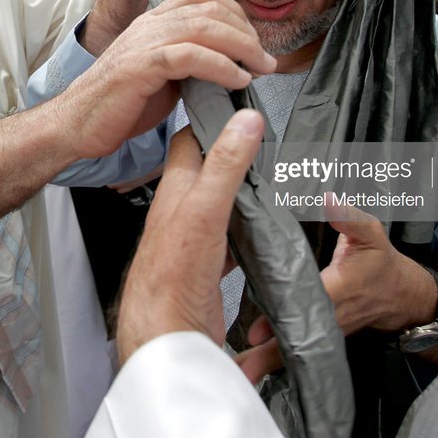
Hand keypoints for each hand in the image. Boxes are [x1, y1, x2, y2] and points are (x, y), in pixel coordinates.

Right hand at [58, 0, 275, 159]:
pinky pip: (190, 56)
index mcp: (153, 22)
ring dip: (241, 47)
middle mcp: (148, 25)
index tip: (253, 40)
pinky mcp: (139, 67)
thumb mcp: (162, 77)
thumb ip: (190, 64)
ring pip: (204, 28)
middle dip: (246, 32)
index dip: (234, 12)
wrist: (76, 125)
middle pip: (209, 8)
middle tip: (266, 60)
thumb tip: (229, 67)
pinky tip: (237, 81)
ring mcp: (143, 43)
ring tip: (259, 69)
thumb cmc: (119, 106)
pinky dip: (222, 66)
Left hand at [116, 110, 264, 364]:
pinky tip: (262, 230)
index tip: (239, 101)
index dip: (212, 117)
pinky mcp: (208, 265)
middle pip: (210, 168)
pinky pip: (231, 236)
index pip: (191, 138)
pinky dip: (248, 228)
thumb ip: (226, 164)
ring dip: (244, 190)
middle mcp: (183, 209)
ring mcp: (195, 238)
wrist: (165, 336)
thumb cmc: (172, 276)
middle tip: (266, 139)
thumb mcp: (204, 209)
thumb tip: (246, 121)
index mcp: (177, 188)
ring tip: (272, 178)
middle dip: (236, 153)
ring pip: (222, 201)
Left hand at [236, 210, 436, 381]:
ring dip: (267, 360)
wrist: (400, 296)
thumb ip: (349, 218)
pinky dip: (274, 357)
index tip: (256, 329)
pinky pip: (297, 349)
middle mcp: (330, 316)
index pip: (306, 306)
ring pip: (295, 349)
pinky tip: (251, 366)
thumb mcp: (371, 234)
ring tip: (239, 372)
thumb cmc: (381, 264)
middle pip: (295, 337)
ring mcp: (325, 330)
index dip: (281, 316)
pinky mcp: (321, 336)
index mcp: (338, 291)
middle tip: (240, 365)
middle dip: (267, 352)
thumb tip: (329, 201)